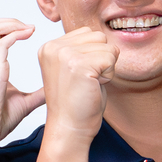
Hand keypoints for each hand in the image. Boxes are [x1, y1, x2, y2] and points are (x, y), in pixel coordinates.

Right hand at [0, 18, 45, 161]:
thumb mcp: (25, 102)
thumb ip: (38, 92)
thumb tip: (55, 88)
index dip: (11, 27)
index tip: (31, 31)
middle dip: (10, 20)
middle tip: (29, 28)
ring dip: (11, 23)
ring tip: (28, 30)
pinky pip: (1, 44)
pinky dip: (16, 34)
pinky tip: (30, 37)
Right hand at [37, 28, 116, 142]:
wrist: (69, 128)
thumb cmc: (75, 104)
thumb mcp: (72, 68)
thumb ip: (81, 49)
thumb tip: (101, 35)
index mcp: (49, 47)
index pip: (87, 33)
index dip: (93, 55)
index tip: (80, 76)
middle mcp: (54, 47)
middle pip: (98, 36)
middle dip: (101, 59)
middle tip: (86, 81)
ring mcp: (65, 54)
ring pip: (107, 46)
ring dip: (106, 66)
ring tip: (89, 84)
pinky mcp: (79, 64)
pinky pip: (112, 58)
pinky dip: (109, 74)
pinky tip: (94, 86)